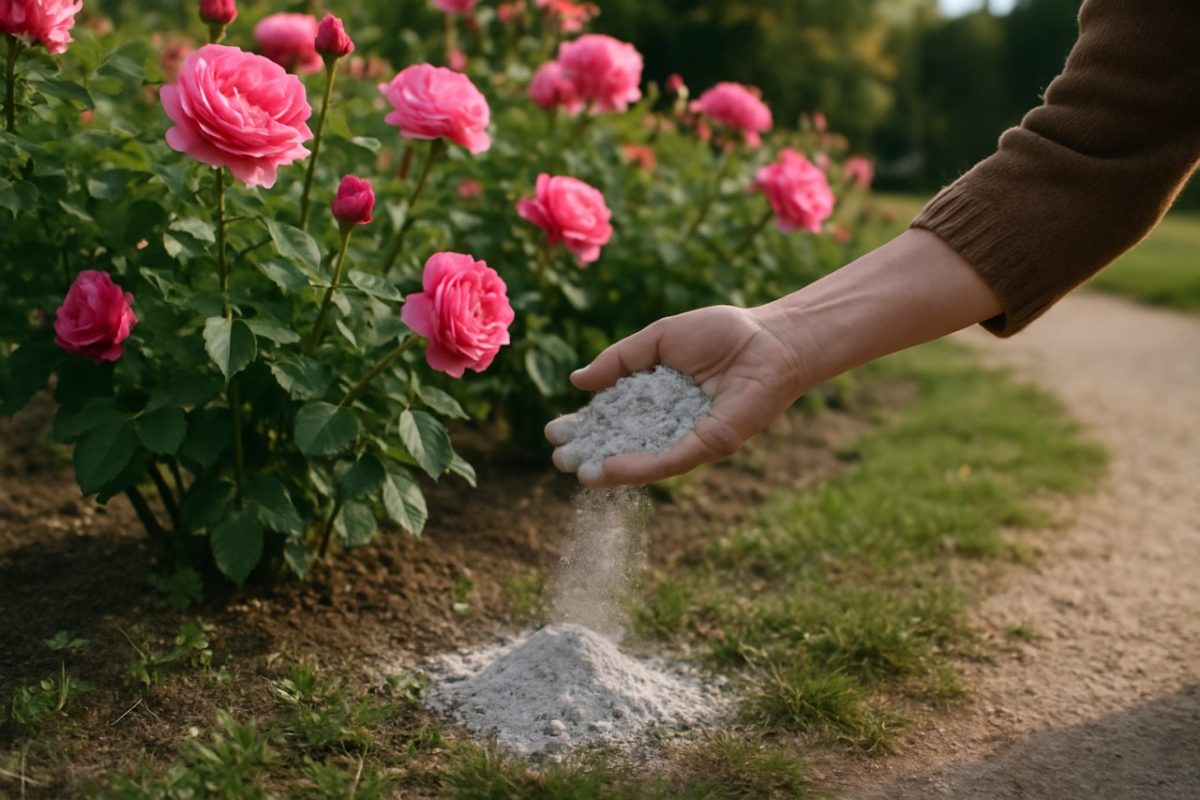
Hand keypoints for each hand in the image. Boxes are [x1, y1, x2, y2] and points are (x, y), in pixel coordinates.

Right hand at [545, 305, 812, 486]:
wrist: (770, 338)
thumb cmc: (722, 333)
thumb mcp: (658, 340)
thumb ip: (620, 361)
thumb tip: (578, 382)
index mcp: (658, 396)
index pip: (614, 415)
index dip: (585, 424)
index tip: (556, 431)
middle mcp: (672, 422)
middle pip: (624, 442)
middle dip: (590, 451)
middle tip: (559, 457)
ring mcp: (690, 436)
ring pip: (643, 459)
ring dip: (608, 468)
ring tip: (578, 472)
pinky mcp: (709, 445)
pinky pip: (668, 460)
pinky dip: (638, 466)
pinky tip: (609, 468)